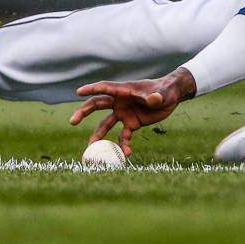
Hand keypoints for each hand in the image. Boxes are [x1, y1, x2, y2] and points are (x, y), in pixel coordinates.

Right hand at [70, 67, 196, 155]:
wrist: (172, 97)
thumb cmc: (166, 90)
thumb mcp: (162, 93)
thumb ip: (157, 97)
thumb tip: (154, 99)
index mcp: (125, 90)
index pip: (105, 88)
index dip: (92, 89)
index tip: (78, 92)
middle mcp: (120, 102)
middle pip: (97, 105)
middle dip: (84, 112)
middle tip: (72, 121)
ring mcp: (124, 113)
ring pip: (106, 124)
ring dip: (98, 135)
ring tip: (91, 148)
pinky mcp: (132, 124)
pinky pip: (123, 136)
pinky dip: (123, 145)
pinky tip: (126, 154)